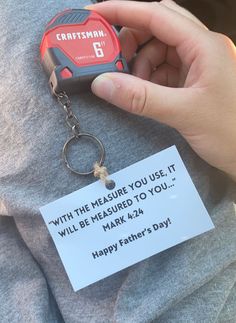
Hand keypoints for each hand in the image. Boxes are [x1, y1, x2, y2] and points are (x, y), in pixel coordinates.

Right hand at [87, 0, 235, 180]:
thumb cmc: (230, 132)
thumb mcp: (183, 113)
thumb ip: (141, 97)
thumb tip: (102, 83)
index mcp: (204, 46)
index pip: (157, 15)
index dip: (124, 11)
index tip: (96, 14)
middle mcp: (202, 49)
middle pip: (158, 28)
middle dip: (131, 42)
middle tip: (112, 61)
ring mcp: (198, 65)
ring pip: (158, 51)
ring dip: (140, 66)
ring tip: (133, 87)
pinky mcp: (193, 81)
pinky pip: (163, 71)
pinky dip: (149, 79)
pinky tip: (146, 94)